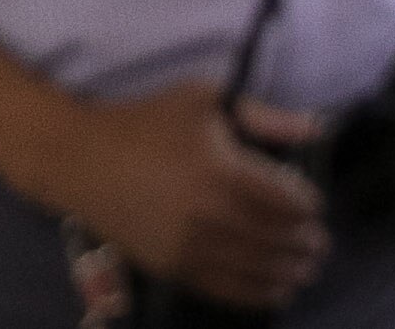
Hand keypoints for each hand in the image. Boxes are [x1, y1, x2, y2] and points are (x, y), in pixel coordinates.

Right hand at [38, 84, 323, 312]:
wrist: (79, 159)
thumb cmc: (143, 123)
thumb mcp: (199, 100)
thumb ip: (260, 114)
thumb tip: (315, 129)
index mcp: (224, 173)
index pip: (293, 203)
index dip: (310, 205)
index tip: (310, 202)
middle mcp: (214, 217)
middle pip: (284, 240)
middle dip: (308, 241)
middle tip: (315, 239)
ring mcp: (194, 248)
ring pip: (265, 271)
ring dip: (294, 270)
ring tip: (303, 265)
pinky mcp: (176, 269)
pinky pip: (234, 291)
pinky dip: (265, 293)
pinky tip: (278, 287)